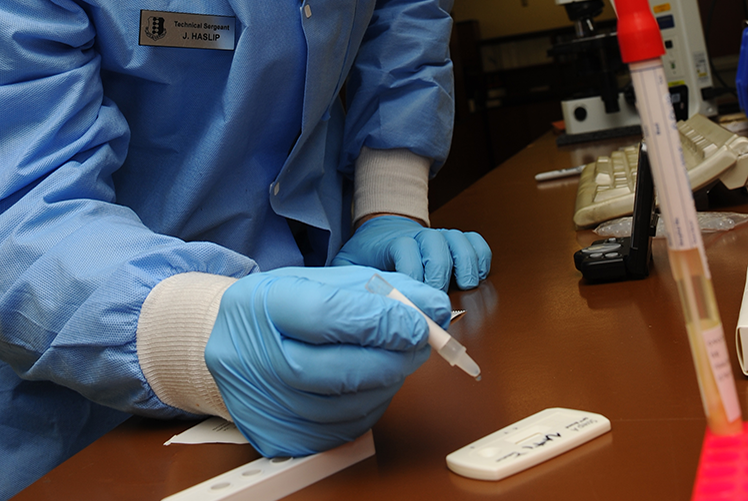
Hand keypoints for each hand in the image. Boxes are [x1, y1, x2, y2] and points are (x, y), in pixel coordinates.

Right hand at [204, 266, 449, 456]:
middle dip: (393, 357)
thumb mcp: (324, 281)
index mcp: (258, 304)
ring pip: (345, 405)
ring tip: (396, 358)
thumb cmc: (283, 307)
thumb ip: (382, 290)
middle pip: (336, 369)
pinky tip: (370, 383)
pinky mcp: (275, 435)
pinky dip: (369, 405)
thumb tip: (435, 308)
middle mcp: (248, 357)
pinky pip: (340, 429)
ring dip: (387, 382)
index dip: (382, 321)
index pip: (327, 315)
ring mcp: (259, 403)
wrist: (233, 341)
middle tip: (421, 343)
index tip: (419, 323)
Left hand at [332, 215, 491, 291]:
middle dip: (439, 276)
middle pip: (436, 247)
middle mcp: (421, 237)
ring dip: (465, 266)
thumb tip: (343, 300)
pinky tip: (475, 277)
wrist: (385, 229)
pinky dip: (481, 259)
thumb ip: (345, 276)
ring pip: (459, 243)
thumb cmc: (369, 253)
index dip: (411, 273)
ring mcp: (441, 237)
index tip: (410, 299)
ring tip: (464, 287)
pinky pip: (476, 243)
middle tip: (437, 301)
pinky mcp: (457, 242)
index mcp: (394, 241)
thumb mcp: (349, 263)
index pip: (406, 250)